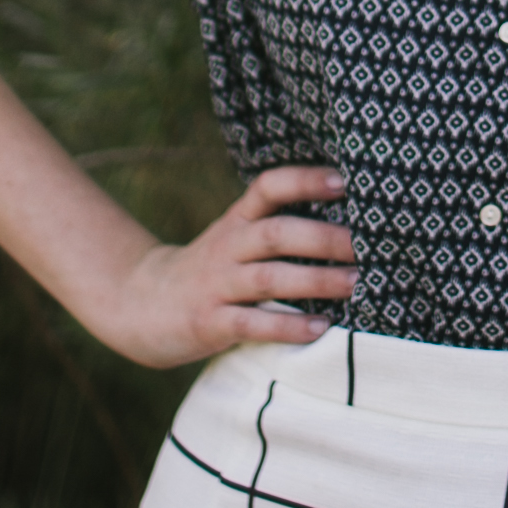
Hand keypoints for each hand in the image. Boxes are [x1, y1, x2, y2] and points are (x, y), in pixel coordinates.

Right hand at [90, 165, 356, 369]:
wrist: (140, 304)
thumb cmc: (210, 271)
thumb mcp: (235, 239)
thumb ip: (276, 229)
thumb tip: (350, 224)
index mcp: (236, 221)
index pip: (268, 187)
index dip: (304, 179)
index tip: (343, 180)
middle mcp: (227, 247)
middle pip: (276, 233)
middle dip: (324, 237)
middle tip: (367, 244)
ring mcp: (216, 285)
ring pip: (269, 278)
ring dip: (316, 280)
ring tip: (357, 283)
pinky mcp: (209, 322)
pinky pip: (252, 324)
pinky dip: (288, 327)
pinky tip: (321, 328)